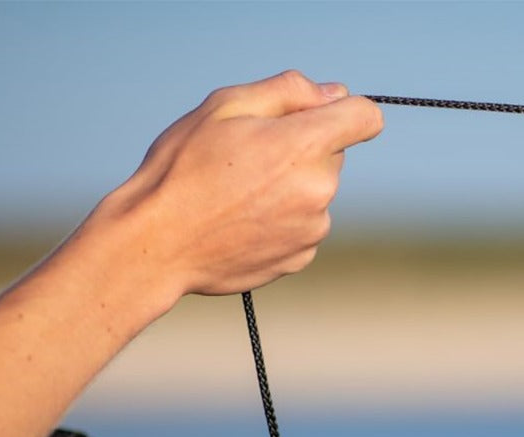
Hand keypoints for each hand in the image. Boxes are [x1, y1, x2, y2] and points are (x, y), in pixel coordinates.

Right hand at [102, 70, 383, 296]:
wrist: (158, 244)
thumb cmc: (182, 172)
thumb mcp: (226, 106)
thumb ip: (288, 91)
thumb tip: (332, 94)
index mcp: (305, 146)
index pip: (365, 118)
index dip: (345, 110)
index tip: (321, 116)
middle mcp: (318, 191)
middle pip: (332, 155)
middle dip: (301, 149)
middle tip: (248, 158)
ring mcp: (311, 230)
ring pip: (315, 192)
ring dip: (290, 187)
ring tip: (239, 194)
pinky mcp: (299, 258)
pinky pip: (302, 226)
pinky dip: (281, 220)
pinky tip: (242, 221)